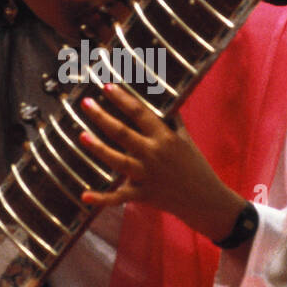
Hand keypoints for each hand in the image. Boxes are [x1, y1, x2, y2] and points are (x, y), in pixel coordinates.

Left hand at [76, 84, 245, 240]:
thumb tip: (163, 98)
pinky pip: (119, 197)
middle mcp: (154, 154)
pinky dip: (102, 199)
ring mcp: (147, 175)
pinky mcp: (143, 195)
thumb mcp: (185, 139)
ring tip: (81, 136)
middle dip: (102, 118)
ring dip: (99, 149)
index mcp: (165, 137)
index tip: (106, 86)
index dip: (123, 99)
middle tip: (85, 104)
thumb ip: (172, 120)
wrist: (205, 199)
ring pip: (118, 161)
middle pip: (123, 134)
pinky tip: (84, 196)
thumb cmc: (194, 165)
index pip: (140, 113)